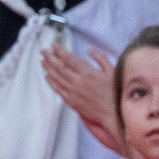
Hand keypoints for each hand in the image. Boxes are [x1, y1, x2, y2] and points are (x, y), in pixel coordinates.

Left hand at [41, 36, 122, 152]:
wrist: (114, 114)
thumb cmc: (115, 93)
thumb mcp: (112, 71)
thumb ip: (100, 58)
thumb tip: (90, 50)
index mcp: (87, 73)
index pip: (69, 58)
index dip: (59, 51)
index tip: (54, 45)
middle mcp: (78, 82)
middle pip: (59, 67)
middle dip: (50, 57)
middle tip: (44, 51)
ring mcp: (73, 92)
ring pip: (56, 78)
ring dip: (48, 68)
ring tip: (43, 61)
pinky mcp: (72, 101)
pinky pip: (58, 90)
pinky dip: (51, 82)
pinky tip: (47, 76)